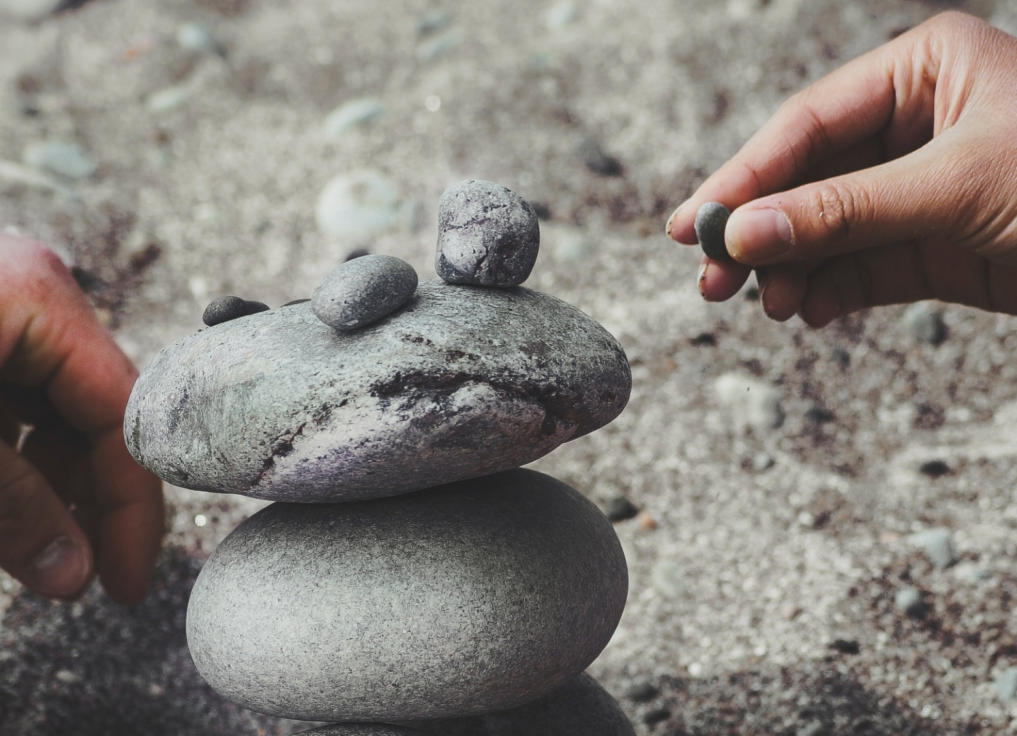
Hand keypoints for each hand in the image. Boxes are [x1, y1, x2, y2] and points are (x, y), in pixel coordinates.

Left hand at [0, 234, 162, 603]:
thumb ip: (12, 508)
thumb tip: (73, 577)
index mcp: (41, 299)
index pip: (123, 419)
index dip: (130, 510)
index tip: (124, 583)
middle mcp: (37, 290)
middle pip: (94, 414)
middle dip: (85, 501)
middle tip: (77, 577)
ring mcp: (4, 300)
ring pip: (53, 408)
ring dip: (46, 481)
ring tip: (34, 547)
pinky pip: (17, 392)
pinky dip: (12, 451)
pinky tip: (8, 497)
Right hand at [667, 11, 1016, 325]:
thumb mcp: (955, 187)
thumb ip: (843, 212)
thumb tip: (745, 235)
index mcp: (925, 71)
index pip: (808, 125)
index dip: (745, 177)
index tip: (693, 225)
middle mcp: (916, 124)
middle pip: (807, 178)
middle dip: (760, 232)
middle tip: (709, 278)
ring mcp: (922, 188)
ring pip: (828, 229)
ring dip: (789, 269)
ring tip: (762, 306)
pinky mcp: (935, 246)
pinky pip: (861, 267)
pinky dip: (828, 292)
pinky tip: (805, 311)